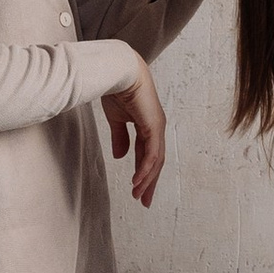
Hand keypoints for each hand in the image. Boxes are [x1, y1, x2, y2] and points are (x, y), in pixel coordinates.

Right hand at [103, 67, 167, 206]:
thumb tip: (121, 157)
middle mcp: (156, 128)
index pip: (148, 155)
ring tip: (138, 195)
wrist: (118, 71)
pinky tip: (137, 181)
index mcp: (148, 126)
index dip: (143, 174)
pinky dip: (145, 168)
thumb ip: (120, 137)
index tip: (137, 191)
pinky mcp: (153, 125)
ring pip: (155, 160)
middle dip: (150, 182)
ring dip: (146, 179)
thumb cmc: (117, 89)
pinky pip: (151, 152)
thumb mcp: (116, 119)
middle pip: (156, 161)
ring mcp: (157, 127)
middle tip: (144, 201)